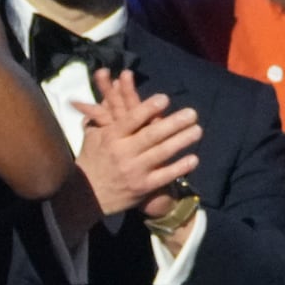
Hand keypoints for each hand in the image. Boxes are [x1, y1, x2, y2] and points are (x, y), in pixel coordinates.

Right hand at [78, 68, 203, 217]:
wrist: (87, 196)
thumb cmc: (92, 159)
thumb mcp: (93, 134)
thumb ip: (105, 112)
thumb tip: (113, 88)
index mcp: (111, 137)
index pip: (131, 120)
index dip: (148, 109)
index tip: (164, 98)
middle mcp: (123, 153)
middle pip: (151, 135)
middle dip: (173, 124)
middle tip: (191, 113)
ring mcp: (134, 171)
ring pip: (161, 153)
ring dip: (181, 141)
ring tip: (197, 130)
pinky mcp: (143, 187)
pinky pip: (164, 176)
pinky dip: (179, 167)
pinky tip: (194, 158)